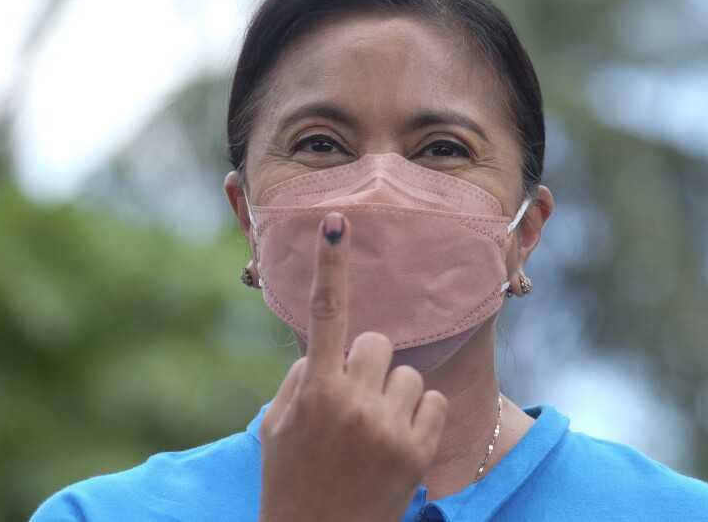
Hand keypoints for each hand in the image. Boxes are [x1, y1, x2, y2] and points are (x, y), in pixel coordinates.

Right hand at [258, 212, 447, 521]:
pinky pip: (430, 401)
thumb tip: (329, 347)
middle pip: (378, 343)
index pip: (325, 314)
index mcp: (313, 391)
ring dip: (392, 394)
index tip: (337, 224)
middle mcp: (352, 402)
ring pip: (407, 374)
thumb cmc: (291, 483)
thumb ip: (301, 379)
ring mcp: (388, 427)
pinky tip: (396, 445)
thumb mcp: (277, 429)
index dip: (330, 266)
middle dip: (368, 364)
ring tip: (372, 433)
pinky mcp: (417, 451)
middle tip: (353, 401)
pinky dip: (417, 417)